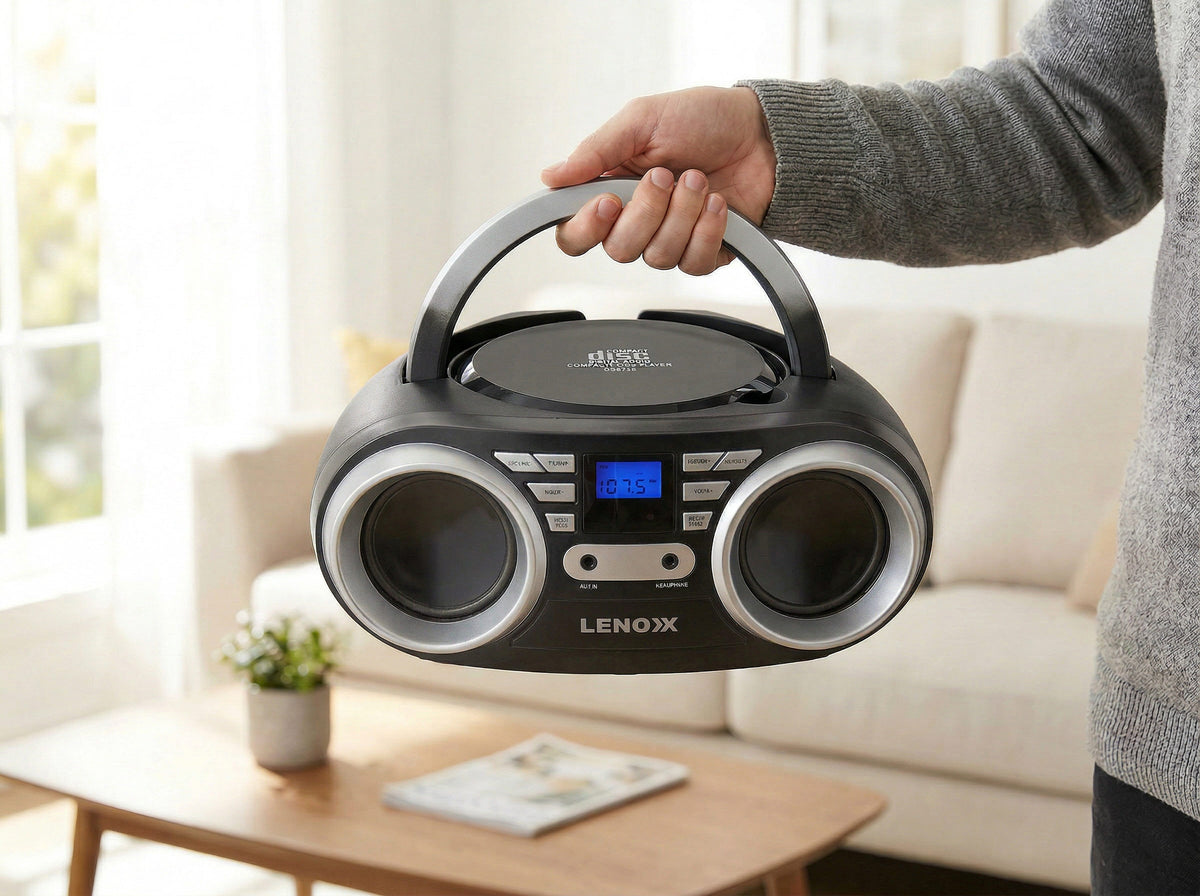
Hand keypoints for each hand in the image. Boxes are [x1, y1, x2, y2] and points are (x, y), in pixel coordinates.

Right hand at [540, 86, 775, 275]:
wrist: (763, 133)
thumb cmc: (703, 119)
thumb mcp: (642, 120)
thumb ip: (596, 151)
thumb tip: (550, 176)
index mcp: (609, 189)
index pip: (575, 232)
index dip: (586, 227)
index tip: (609, 201)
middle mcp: (635, 221)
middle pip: (618, 249)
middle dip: (647, 211)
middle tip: (667, 174)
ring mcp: (670, 239)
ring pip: (658, 257)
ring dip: (683, 214)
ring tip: (700, 179)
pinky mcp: (704, 252)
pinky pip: (694, 263)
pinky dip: (708, 230)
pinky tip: (719, 203)